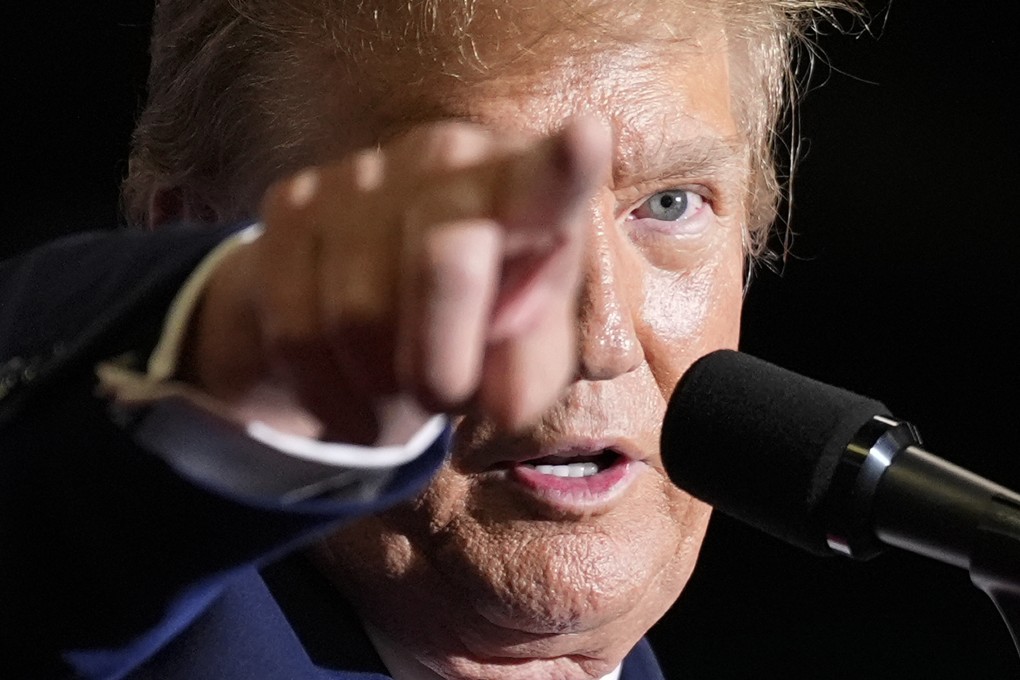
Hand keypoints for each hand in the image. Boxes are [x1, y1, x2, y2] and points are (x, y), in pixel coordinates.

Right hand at [181, 118, 609, 444]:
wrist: (375, 316)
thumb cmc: (477, 332)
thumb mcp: (522, 362)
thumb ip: (527, 374)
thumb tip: (504, 403)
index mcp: (525, 189)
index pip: (546, 182)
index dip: (561, 167)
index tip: (586, 140)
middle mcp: (445, 158)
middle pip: (442, 267)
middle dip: (441, 364)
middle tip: (443, 397)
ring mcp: (362, 172)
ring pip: (357, 312)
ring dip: (378, 381)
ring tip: (396, 380)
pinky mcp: (291, 204)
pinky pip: (293, 327)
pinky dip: (324, 388)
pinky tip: (348, 386)